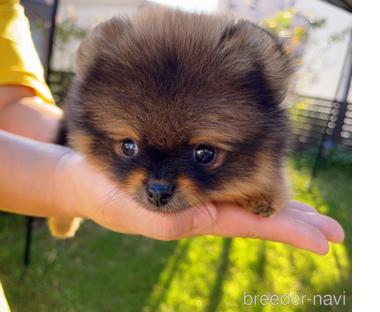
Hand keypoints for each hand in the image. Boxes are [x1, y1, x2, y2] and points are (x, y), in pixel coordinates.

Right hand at [60, 153, 343, 254]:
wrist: (83, 178)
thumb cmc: (102, 194)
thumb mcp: (129, 210)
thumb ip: (167, 220)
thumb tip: (212, 217)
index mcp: (193, 217)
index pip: (250, 224)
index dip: (287, 231)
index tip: (323, 240)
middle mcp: (203, 206)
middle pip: (258, 216)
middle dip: (296, 223)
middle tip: (334, 231)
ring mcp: (197, 191)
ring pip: (247, 199)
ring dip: (281, 207)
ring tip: (312, 215)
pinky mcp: (187, 175)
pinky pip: (229, 181)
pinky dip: (254, 183)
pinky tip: (263, 184)